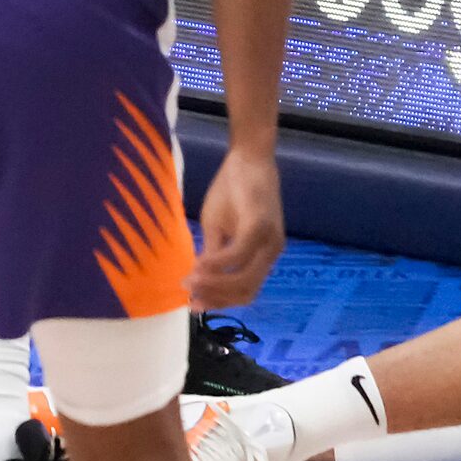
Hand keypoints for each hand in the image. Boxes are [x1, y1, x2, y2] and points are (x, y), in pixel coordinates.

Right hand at [188, 147, 282, 309]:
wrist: (247, 156)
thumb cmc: (233, 190)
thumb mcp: (218, 228)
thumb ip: (214, 255)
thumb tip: (199, 280)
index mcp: (263, 255)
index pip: (245, 291)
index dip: (220, 302)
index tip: (193, 304)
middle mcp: (271, 252)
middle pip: (246, 291)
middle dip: (216, 299)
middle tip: (190, 298)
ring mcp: (269, 240)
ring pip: (245, 279)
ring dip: (215, 285)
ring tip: (190, 282)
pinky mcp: (260, 225)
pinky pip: (239, 254)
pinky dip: (218, 264)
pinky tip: (199, 265)